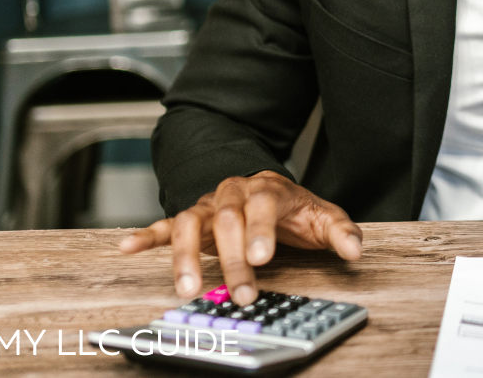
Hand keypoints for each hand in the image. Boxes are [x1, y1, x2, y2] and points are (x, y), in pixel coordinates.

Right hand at [119, 171, 362, 305]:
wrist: (267, 188)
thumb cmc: (294, 209)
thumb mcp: (323, 217)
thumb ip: (340, 232)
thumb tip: (355, 251)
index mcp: (267, 189)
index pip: (262, 205)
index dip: (259, 230)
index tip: (261, 258)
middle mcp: (233, 192)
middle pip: (226, 220)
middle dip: (232, 259)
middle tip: (241, 293)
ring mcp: (208, 205)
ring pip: (189, 223)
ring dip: (186, 256)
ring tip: (187, 288)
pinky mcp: (189, 219)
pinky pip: (163, 225)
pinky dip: (145, 236)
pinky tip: (127, 247)